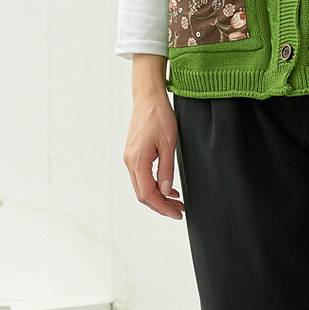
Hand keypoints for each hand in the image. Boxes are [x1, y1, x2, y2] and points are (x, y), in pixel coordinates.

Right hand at [124, 64, 182, 213]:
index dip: (163, 207)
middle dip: (161, 206)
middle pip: (143, 195)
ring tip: (176, 200)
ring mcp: (130, 158)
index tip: (176, 213)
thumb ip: (167, 170)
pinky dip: (154, 186)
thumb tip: (166, 191)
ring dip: (158, 197)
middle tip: (178, 210)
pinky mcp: (133, 155)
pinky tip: (167, 187)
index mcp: (138, 161)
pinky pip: (141, 177)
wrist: (148, 96)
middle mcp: (130, 162)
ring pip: (142, 188)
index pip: (149, 194)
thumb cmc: (158, 115)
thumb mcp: (169, 144)